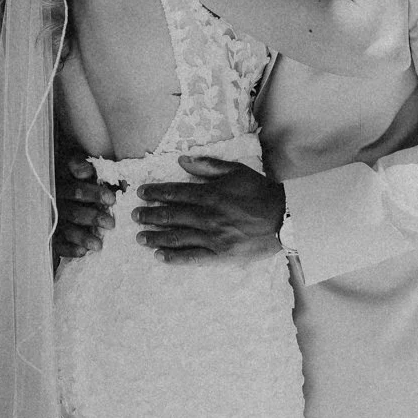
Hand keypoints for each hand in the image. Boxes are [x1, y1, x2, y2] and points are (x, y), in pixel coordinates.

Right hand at [54, 135, 115, 260]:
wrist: (38, 194)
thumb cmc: (66, 178)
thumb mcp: (69, 166)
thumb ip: (79, 166)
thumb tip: (90, 172)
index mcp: (60, 181)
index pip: (76, 189)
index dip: (93, 193)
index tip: (112, 199)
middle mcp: (54, 199)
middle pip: (74, 210)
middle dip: (93, 217)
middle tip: (111, 224)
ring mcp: (50, 216)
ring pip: (66, 228)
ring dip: (82, 237)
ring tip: (99, 245)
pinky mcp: (48, 232)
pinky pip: (57, 243)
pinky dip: (69, 248)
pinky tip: (82, 252)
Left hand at [133, 156, 285, 260]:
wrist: (283, 218)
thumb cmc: (259, 191)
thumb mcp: (235, 171)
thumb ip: (207, 166)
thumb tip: (181, 160)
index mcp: (210, 194)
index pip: (175, 193)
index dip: (155, 193)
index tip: (140, 194)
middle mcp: (207, 216)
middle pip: (171, 216)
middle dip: (149, 215)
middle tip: (134, 216)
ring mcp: (213, 237)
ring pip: (177, 237)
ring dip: (155, 237)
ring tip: (140, 237)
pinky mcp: (220, 254)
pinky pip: (192, 257)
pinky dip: (174, 257)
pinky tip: (159, 256)